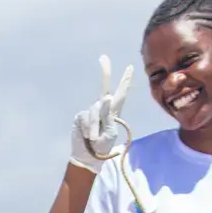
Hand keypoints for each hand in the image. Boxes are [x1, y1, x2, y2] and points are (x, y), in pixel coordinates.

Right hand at [68, 55, 133, 170]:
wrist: (88, 155)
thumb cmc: (103, 146)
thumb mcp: (110, 132)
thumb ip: (108, 114)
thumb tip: (106, 97)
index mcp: (114, 112)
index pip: (121, 94)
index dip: (125, 81)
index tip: (130, 67)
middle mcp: (102, 108)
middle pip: (104, 87)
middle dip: (105, 72)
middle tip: (103, 58)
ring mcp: (91, 111)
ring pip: (95, 110)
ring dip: (95, 126)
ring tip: (94, 137)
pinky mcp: (81, 115)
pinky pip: (86, 117)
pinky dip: (88, 128)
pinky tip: (88, 135)